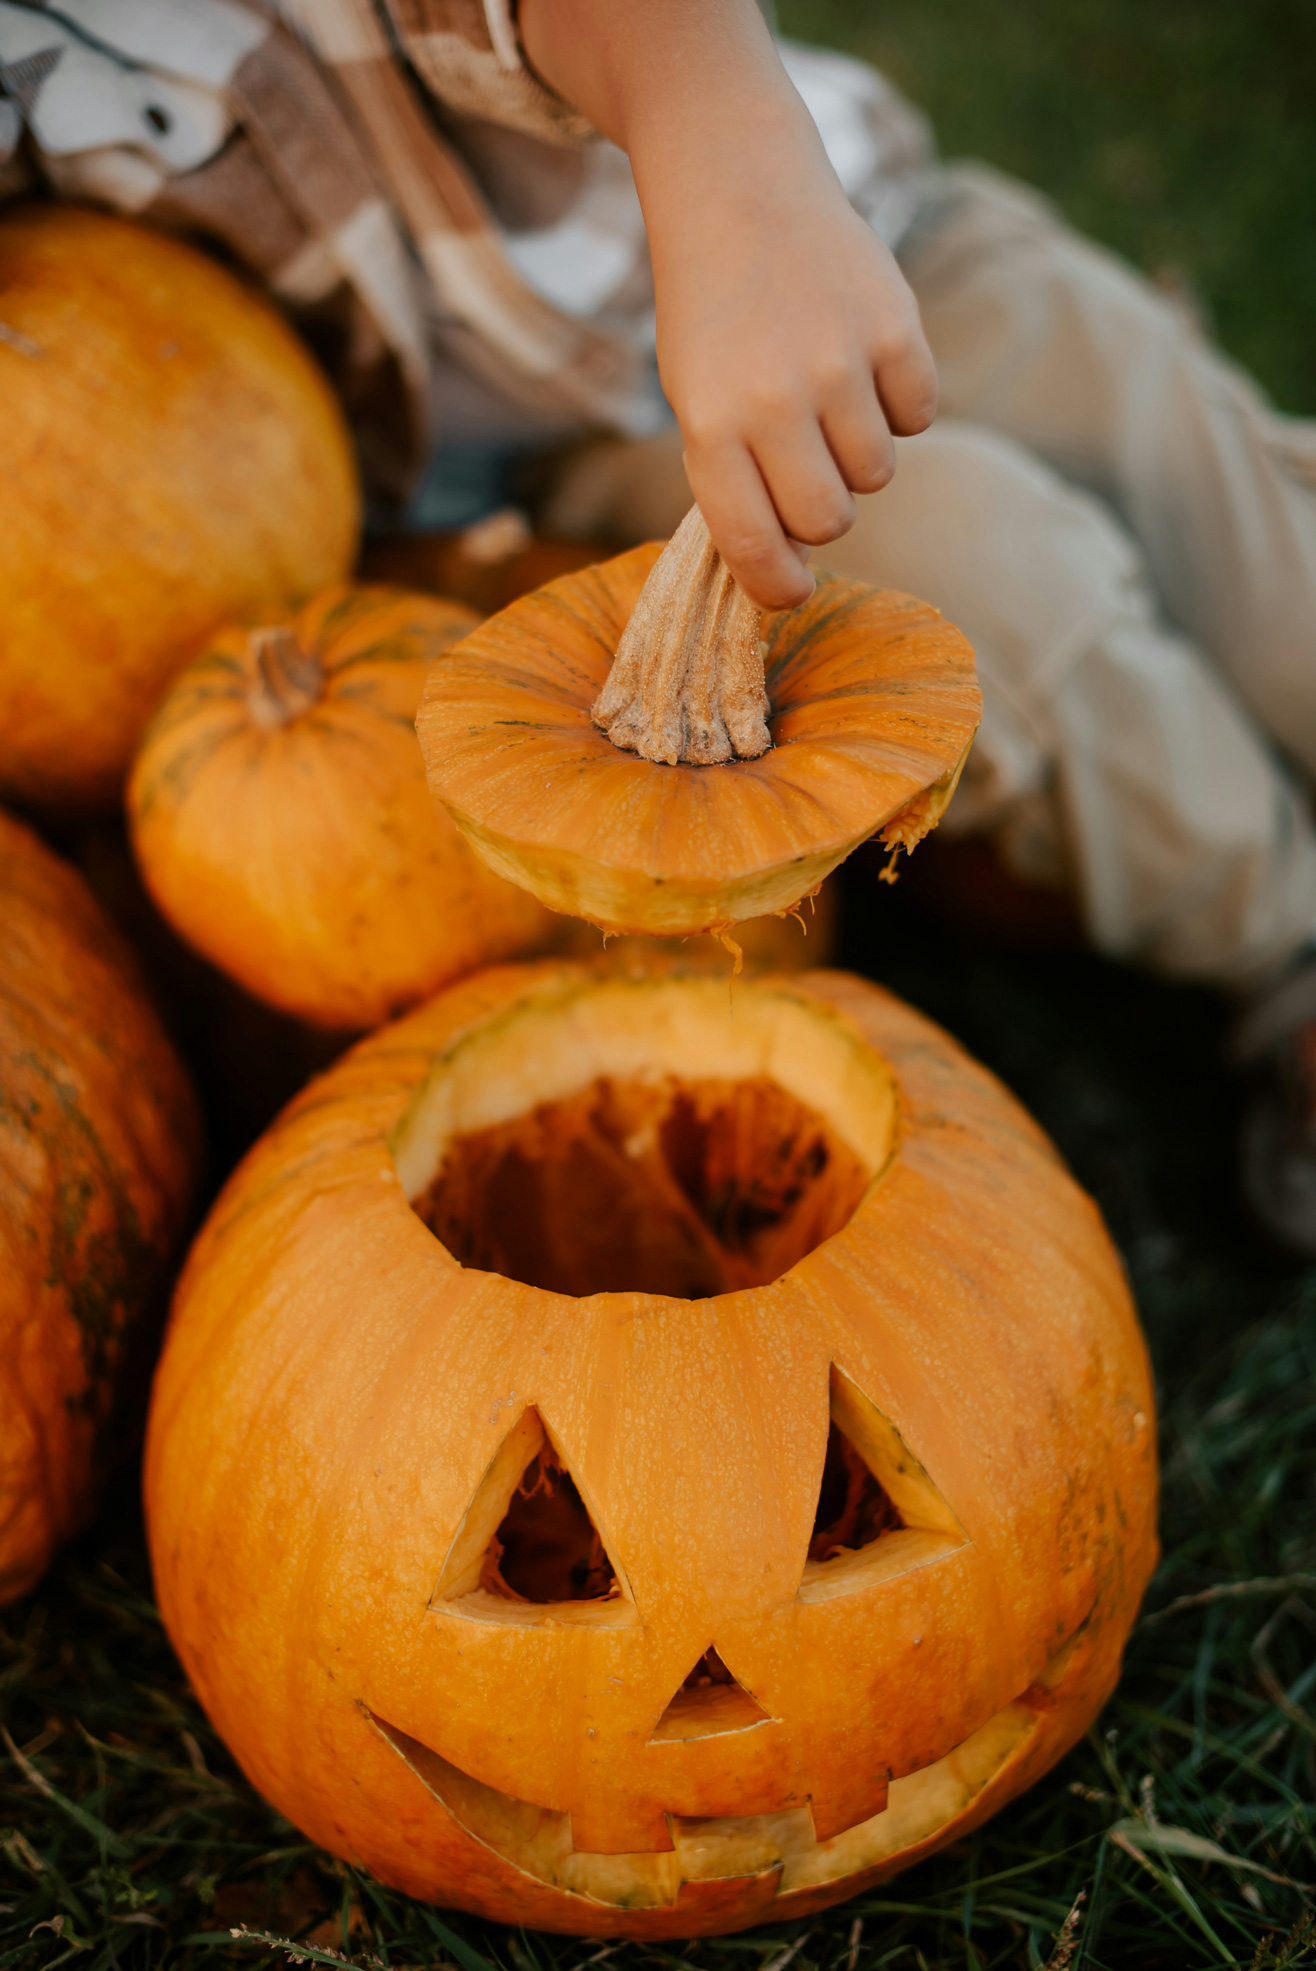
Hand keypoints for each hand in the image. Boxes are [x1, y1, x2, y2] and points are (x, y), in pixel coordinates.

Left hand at [518, 0, 936, 609]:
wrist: (739, 192)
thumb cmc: (714, 318)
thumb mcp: (695, 399)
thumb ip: (733, 480)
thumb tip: (784, 568)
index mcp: (711, 427)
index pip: (756, 546)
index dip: (778, 587)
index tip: (789, 592)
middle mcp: (775, 400)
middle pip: (829, 520)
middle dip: (820, 511)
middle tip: (803, 465)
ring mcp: (839, 361)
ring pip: (876, 474)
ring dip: (857, 454)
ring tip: (826, 398)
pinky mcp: (895, 325)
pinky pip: (919, 416)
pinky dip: (899, 403)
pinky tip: (863, 361)